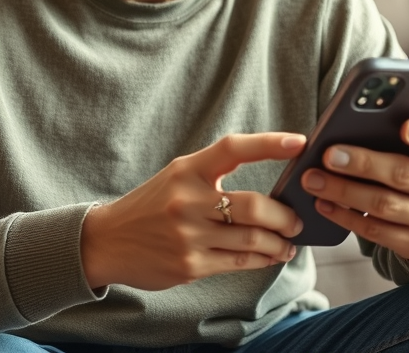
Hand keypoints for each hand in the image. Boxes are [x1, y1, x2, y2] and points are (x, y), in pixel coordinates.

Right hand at [80, 133, 305, 290]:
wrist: (108, 241)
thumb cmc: (151, 205)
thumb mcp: (177, 177)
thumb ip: (215, 176)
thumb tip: (268, 188)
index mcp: (186, 170)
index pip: (233, 149)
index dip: (269, 144)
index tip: (300, 143)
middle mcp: (187, 201)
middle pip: (253, 206)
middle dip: (284, 216)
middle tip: (297, 219)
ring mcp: (189, 236)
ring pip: (252, 240)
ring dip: (279, 242)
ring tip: (288, 242)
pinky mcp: (189, 265)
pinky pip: (239, 262)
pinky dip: (262, 259)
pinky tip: (270, 255)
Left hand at [300, 118, 408, 266]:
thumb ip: (399, 134)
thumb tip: (352, 122)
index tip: (405, 127)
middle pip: (403, 174)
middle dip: (362, 163)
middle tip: (329, 155)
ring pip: (382, 204)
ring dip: (342, 191)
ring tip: (312, 179)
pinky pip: (374, 231)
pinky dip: (344, 216)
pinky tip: (323, 203)